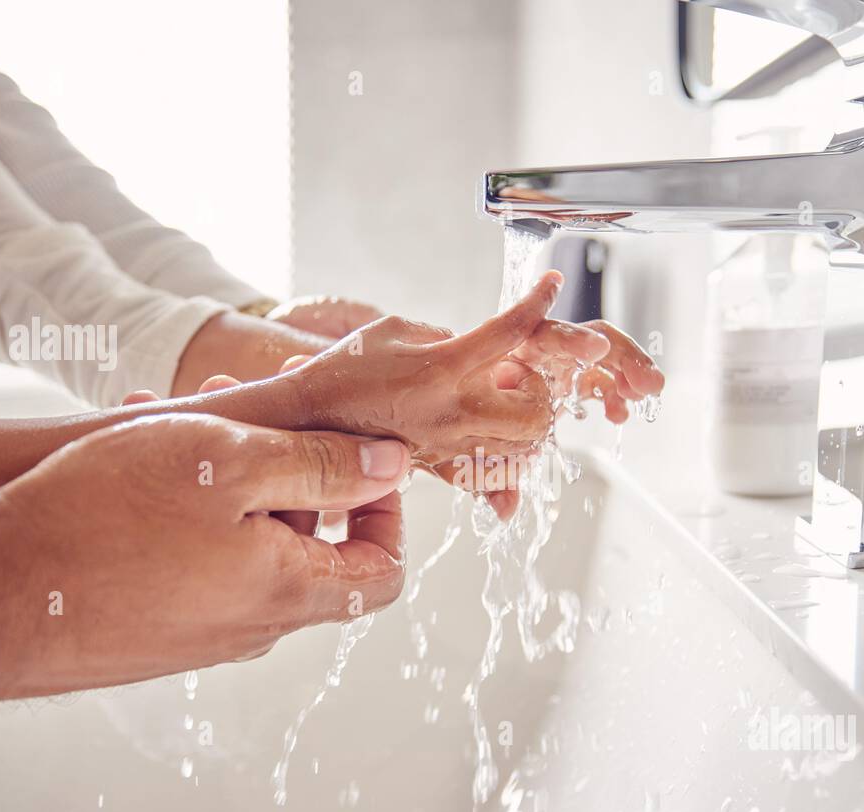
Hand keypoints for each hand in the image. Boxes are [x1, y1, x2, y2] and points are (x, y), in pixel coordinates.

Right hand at [0, 413, 408, 698]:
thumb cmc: (100, 521)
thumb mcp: (227, 463)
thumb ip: (321, 465)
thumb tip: (390, 467)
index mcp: (288, 592)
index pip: (382, 571)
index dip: (385, 511)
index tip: (355, 458)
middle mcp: (250, 625)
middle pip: (308, 547)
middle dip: (288, 466)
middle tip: (249, 407)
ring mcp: (197, 634)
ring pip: (243, 542)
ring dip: (228, 475)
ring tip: (179, 413)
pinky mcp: (149, 630)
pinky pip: (193, 562)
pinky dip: (186, 507)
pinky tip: (138, 452)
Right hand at [280, 271, 662, 514]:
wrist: (310, 421)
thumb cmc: (346, 371)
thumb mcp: (397, 331)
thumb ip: (448, 336)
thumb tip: (486, 349)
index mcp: (443, 366)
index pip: (511, 330)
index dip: (539, 301)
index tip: (553, 283)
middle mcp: (454, 411)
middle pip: (538, 407)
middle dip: (541, 387)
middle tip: (515, 373)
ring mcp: (452, 445)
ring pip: (527, 445)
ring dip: (528, 419)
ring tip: (502, 401)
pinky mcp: (443, 468)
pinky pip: (496, 477)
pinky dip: (510, 461)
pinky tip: (495, 438)